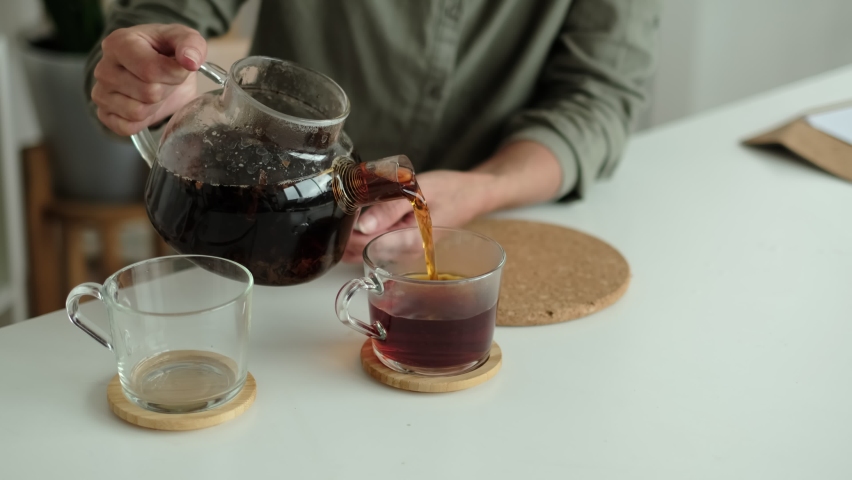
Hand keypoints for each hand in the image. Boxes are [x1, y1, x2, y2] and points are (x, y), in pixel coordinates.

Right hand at [92, 24, 206, 135]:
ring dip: (155, 105)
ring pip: (138, 112)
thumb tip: (190, 61)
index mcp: (119, 43)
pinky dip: (143, 121)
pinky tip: (146, 104)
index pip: (150, 70)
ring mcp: (100, 92)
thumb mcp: (185, 39)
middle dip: (166, 89)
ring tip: (155, 89)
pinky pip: (127, 127)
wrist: (159, 67)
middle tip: (165, 79)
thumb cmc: (167, 50)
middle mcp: (104, 68)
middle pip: (148, 93)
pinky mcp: (104, 114)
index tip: (178, 67)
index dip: (174, 74)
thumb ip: (191, 44)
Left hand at [342, 170, 497, 262]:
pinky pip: (376, 243)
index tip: (333, 214)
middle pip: (360, 252)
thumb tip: (362, 225)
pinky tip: (360, 216)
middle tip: (334, 209)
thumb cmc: (451, 191)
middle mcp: (404, 254)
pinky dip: (363, 232)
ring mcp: (403, 251)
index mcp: (408, 243)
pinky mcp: (402, 245)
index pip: (363, 247)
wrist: (473, 195)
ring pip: (365, 249)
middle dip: (344, 235)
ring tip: (345, 210)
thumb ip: (389, 208)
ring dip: (352, 234)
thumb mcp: (419, 192)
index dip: (344, 233)